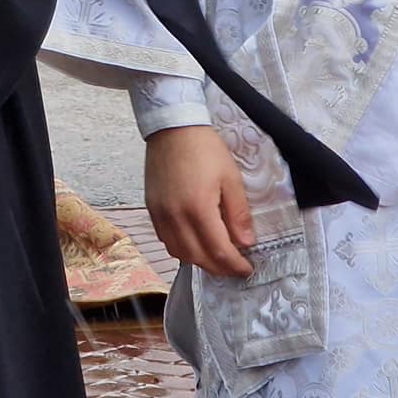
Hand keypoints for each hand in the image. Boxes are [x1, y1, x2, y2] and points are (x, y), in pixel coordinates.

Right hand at [145, 125, 253, 278]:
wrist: (173, 127)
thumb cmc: (204, 148)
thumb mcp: (231, 177)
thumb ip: (238, 213)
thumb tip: (246, 242)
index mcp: (199, 208)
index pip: (219, 251)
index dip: (235, 265)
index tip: (246, 270)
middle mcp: (176, 216)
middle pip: (198, 258)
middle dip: (219, 268)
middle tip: (234, 267)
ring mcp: (160, 213)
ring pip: (179, 253)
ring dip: (199, 261)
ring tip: (215, 257)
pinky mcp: (151, 207)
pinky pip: (165, 239)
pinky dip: (181, 248)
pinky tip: (193, 242)